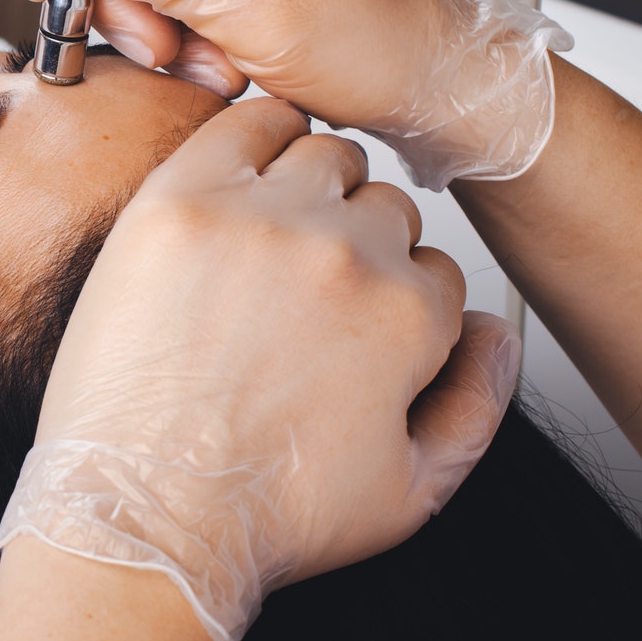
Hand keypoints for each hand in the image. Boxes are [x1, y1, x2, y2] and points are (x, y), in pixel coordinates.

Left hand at [0, 98, 519, 640]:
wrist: (141, 520)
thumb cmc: (257, 514)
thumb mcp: (410, 495)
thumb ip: (477, 404)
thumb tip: (500, 332)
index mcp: (408, 314)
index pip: (434, 267)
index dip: (393, 298)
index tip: (346, 324)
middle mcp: (344, 254)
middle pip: (381, 206)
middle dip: (355, 243)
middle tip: (300, 289)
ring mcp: (258, 219)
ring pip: (322, 155)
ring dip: (309, 185)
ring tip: (269, 238)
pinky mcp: (177, 202)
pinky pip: (242, 121)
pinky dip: (255, 130)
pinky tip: (242, 168)